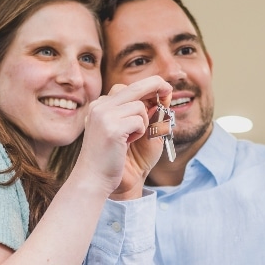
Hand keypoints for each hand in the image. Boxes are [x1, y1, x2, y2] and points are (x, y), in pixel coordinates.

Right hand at [111, 83, 172, 199]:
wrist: (96, 180)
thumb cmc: (113, 159)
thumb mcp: (128, 132)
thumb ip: (141, 115)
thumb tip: (162, 98)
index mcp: (101, 106)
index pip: (128, 88)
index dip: (148, 87)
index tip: (163, 90)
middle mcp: (100, 106)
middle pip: (135, 86)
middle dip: (156, 84)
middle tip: (168, 90)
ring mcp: (104, 115)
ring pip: (139, 106)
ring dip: (143, 123)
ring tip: (131, 139)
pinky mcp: (111, 127)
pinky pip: (139, 121)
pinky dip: (140, 132)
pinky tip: (127, 144)